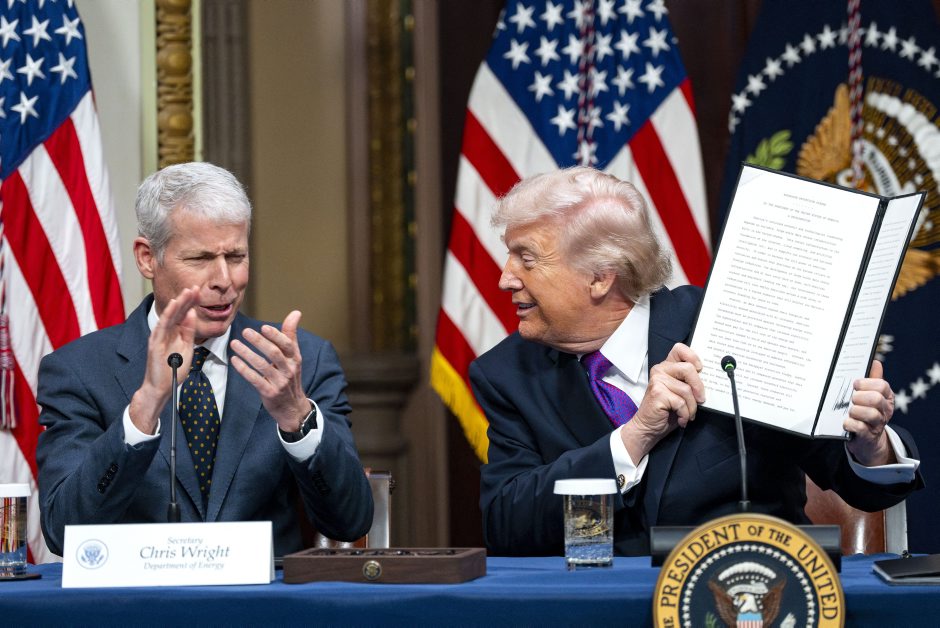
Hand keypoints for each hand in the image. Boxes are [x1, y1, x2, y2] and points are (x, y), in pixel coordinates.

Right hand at [129, 286, 198, 433]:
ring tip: (186, 292)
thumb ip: (189, 331)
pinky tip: (174, 306)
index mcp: (175, 332)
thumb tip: (193, 313)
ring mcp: (159, 337)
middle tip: (195, 286)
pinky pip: (162, 327)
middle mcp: (166, 332)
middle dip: (186, 299)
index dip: (191, 302)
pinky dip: (168, 316)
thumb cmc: (173, 369)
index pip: (184, 314)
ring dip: (178, 304)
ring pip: (169, 316)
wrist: (161, 387)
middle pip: (177, 312)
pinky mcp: (155, 344)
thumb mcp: (187, 346)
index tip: (200, 291)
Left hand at [230, 310, 310, 431]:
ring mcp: (279, 382)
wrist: (293, 407)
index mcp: (295, 359)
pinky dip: (244, 369)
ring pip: (262, 366)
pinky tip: (234, 360)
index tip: (263, 327)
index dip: (276, 336)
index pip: (287, 345)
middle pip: (274, 353)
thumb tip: (296, 313)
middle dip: (259, 342)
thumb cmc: (290, 377)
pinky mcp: (269, 393)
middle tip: (245, 332)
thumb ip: (290, 335)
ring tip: (234, 343)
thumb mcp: (293, 357)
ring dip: (247, 354)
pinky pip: (255, 379)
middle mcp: (289, 370)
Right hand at [620, 343, 704, 463]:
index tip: (700, 369)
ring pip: (687, 389)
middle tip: (701, 400)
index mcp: (667, 366)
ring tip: (687, 414)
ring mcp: (657, 380)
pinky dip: (685, 414)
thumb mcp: (680, 392)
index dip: (693, 356)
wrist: (649, 427)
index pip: (680, 349)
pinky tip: (681, 418)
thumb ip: (688, 381)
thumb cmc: (667, 410)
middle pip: (689, 369)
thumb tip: (707, 379)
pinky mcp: (658, 393)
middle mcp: (660, 370)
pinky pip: (681, 402)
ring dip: (692, 407)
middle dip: (699, 387)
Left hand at [845, 360, 895, 465]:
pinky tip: (845, 421)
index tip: (855, 384)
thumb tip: (875, 362)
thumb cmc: (865, 411)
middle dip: (860, 397)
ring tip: (850, 411)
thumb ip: (873, 379)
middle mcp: (885, 411)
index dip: (867, 383)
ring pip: (870, 414)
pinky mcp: (867, 436)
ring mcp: (877, 425)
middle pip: (876, 399)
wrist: (866, 440)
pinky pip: (859, 428)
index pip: (882, 386)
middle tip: (852, 399)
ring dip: (855, 410)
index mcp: (886, 398)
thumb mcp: (870, 395)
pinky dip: (850, 423)